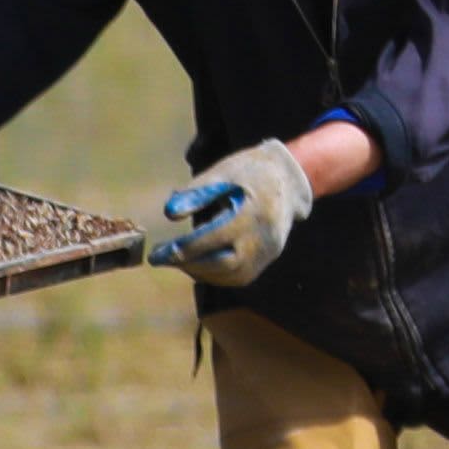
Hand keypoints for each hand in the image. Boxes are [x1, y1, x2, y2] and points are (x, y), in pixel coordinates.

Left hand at [146, 132, 324, 283]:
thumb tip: (170, 213)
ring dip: (201, 272)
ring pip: (233, 275)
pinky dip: (216, 275)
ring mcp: (270, 250)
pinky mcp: (268, 258)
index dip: (187, 248)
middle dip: (190, 265)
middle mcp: (266, 236)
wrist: (288, 179)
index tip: (159, 252)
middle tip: (161, 259)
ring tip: (176, 260)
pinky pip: (240, 276)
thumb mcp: (223, 172)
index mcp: (255, 211)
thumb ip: (197, 192)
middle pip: (226, 263)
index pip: (217, 237)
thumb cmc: (249, 172)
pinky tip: (196, 264)